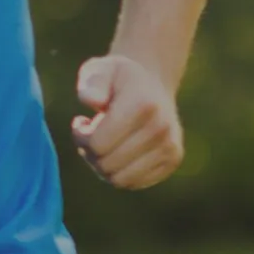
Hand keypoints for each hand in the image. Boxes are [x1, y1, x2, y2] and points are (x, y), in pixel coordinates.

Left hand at [71, 54, 183, 189]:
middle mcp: (161, 129)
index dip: (80, 136)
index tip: (81, 121)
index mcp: (142, 105)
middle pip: (107, 164)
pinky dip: (118, 172)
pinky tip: (117, 152)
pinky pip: (135, 183)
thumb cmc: (117, 78)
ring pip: (120, 179)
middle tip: (89, 134)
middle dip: (89, 152)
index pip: (98, 144)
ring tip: (102, 144)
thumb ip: (92, 83)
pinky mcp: (172, 160)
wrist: (151, 82)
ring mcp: (170, 147)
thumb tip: (93, 102)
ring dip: (102, 166)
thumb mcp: (100, 70)